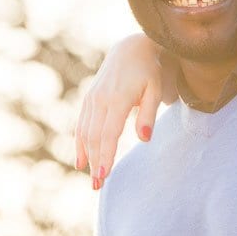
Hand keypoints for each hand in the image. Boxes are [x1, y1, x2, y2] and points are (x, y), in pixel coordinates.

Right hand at [74, 34, 164, 189]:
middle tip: (98, 186)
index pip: (108, 133)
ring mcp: (92, 100)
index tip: (104, 174)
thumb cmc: (150, 71)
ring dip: (87, 157)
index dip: (106, 155)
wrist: (131, 49)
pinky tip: (81, 162)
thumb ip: (150, 114)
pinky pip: (82, 126)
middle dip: (96, 162)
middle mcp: (100, 100)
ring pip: (86, 133)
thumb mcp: (155, 89)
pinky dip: (81, 144)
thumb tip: (145, 138)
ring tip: (92, 179)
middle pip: (95, 137)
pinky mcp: (89, 100)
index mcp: (117, 99)